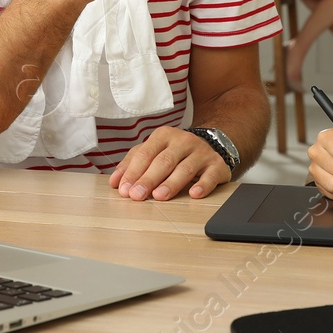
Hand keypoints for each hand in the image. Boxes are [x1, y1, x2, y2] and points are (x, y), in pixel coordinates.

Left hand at [109, 126, 230, 200]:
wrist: (209, 146)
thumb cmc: (175, 153)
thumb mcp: (152, 152)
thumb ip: (132, 164)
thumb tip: (115, 183)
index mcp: (163, 135)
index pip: (145, 154)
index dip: (133, 172)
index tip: (124, 190)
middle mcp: (183, 141)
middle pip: (163, 161)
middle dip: (149, 179)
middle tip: (137, 195)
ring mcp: (201, 152)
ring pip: (185, 168)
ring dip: (171, 183)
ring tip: (159, 196)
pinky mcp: (217, 165)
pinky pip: (210, 175)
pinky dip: (203, 185)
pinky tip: (194, 194)